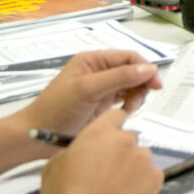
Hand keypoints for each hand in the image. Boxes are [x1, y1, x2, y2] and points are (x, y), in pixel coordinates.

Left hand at [18, 50, 162, 141]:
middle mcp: (98, 71)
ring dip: (136, 95)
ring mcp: (101, 88)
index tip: (155, 84)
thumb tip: (150, 69)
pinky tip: (123, 112)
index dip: (144, 68)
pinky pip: (125, 98)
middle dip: (140, 83)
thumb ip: (118, 77)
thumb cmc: (58, 108)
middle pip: (132, 70)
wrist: (37, 135)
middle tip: (140, 100)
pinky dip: (129, 104)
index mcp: (93, 60)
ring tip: (129, 109)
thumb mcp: (87, 89)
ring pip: (131, 85)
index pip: (128, 57)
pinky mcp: (102, 104)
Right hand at [36, 106, 161, 193]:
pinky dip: (143, 183)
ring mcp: (142, 158)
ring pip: (141, 157)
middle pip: (129, 138)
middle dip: (120, 151)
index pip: (115, 115)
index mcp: (99, 132)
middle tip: (107, 171)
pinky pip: (151, 175)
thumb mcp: (55, 165)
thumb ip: (73, 150)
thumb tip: (80, 151)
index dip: (113, 126)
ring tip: (116, 188)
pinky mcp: (155, 177)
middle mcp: (125, 140)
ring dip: (132, 167)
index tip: (111, 135)